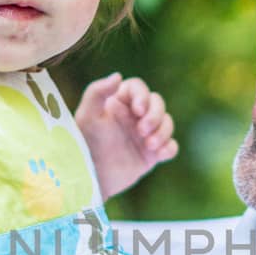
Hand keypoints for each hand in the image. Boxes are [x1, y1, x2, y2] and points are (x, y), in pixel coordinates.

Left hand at [75, 73, 176, 200]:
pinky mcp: (152, 154)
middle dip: (155, 115)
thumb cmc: (84, 146)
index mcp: (119, 103)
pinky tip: (159, 154)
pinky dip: (169, 148)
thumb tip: (118, 75)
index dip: (143, 96)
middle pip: (157, 103)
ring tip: (148, 146)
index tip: (138, 110)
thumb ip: (96, 92)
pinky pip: (171, 146)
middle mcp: (134, 116)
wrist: (90, 179)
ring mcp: (145, 135)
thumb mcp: (86, 117)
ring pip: (167, 123)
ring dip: (163, 132)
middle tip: (142, 131)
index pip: (138, 88)